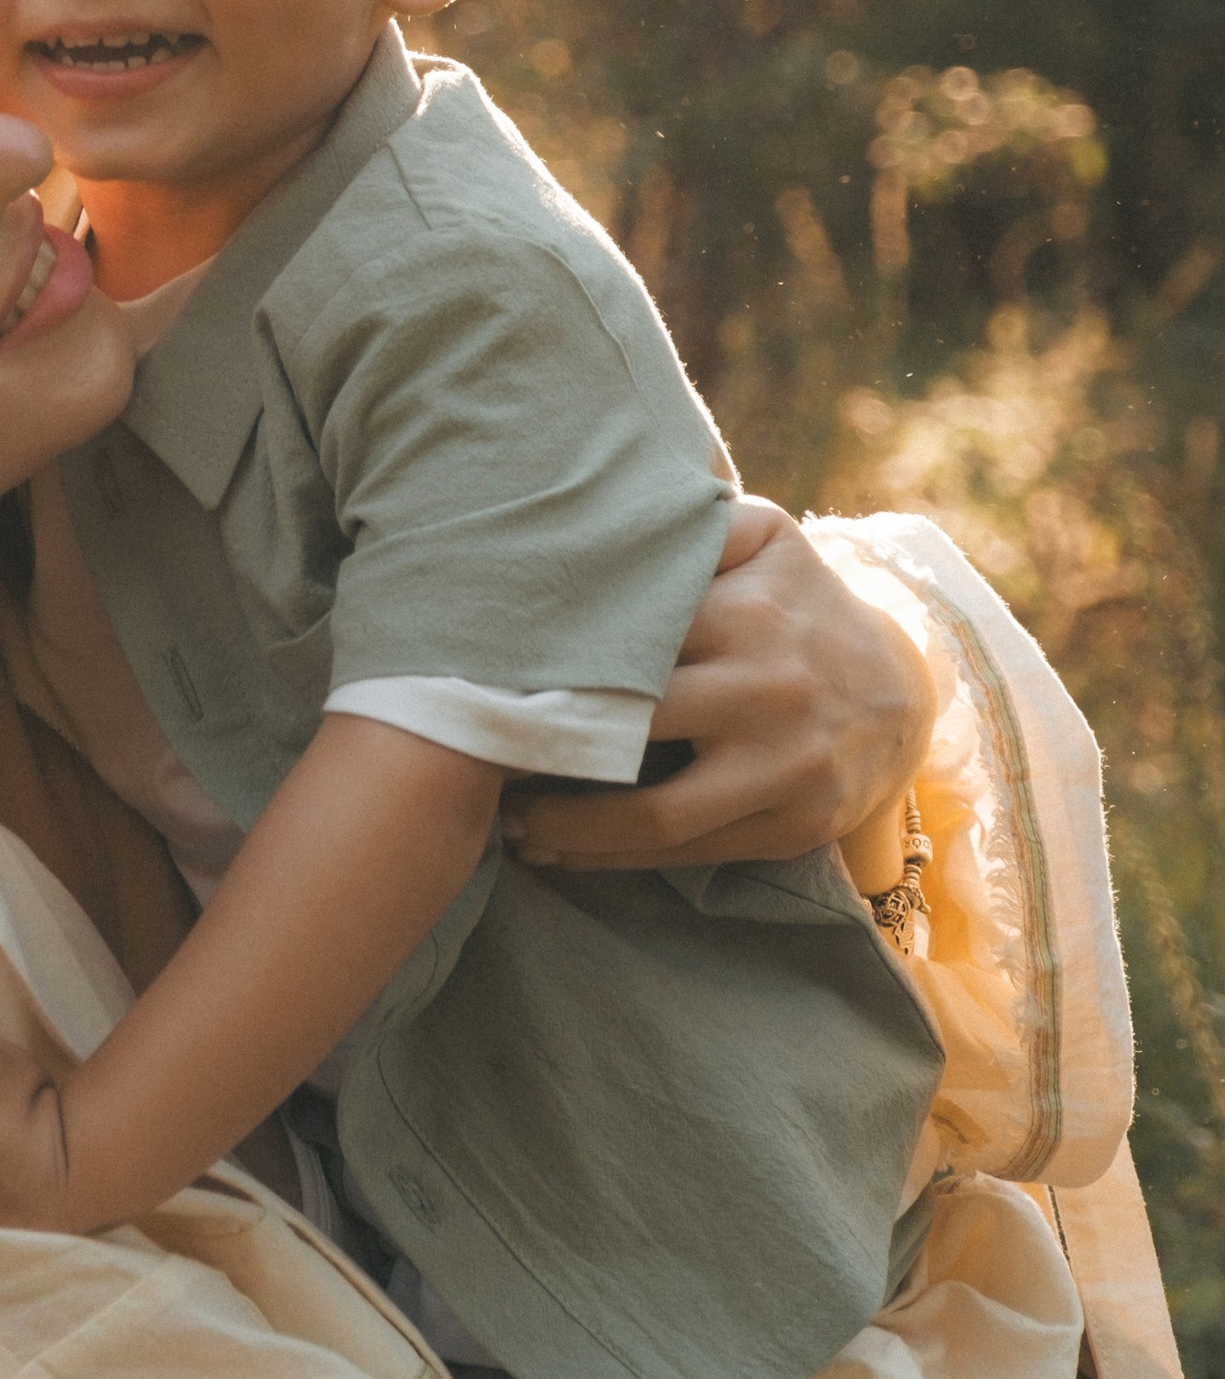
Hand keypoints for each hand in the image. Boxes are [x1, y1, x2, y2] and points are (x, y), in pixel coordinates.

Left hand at [499, 497, 936, 871]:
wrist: (902, 689)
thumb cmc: (796, 606)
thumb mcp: (765, 541)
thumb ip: (692, 524)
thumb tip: (590, 518)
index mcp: (751, 609)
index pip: (630, 632)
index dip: (551, 657)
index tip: (484, 674)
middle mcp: (770, 686)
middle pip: (632, 723)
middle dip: (545, 744)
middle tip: (475, 752)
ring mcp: (785, 763)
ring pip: (654, 810)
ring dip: (567, 826)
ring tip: (507, 826)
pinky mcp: (792, 824)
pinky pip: (686, 851)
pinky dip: (613, 860)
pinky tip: (555, 854)